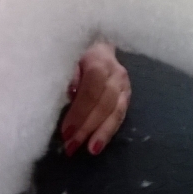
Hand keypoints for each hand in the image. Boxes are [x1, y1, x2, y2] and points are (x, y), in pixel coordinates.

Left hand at [60, 41, 130, 156]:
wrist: (97, 43)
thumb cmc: (75, 53)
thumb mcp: (67, 58)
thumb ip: (67, 77)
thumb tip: (69, 96)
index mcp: (99, 61)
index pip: (92, 90)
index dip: (80, 112)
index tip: (65, 131)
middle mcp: (116, 73)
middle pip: (105, 103)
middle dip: (88, 127)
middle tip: (71, 146)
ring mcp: (124, 84)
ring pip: (116, 111)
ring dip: (102, 133)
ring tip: (90, 150)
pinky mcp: (127, 94)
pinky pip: (120, 115)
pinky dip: (109, 131)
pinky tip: (98, 144)